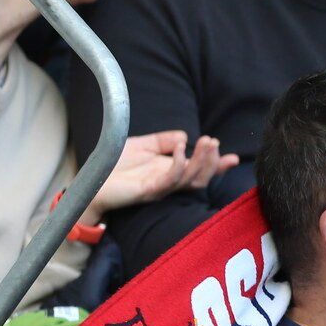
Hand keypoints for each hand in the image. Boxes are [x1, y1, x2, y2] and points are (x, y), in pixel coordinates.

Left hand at [87, 131, 238, 215]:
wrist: (92, 180)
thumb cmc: (114, 165)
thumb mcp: (142, 145)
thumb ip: (163, 140)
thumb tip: (185, 136)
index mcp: (169, 173)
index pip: (199, 171)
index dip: (217, 166)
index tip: (232, 157)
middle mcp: (169, 183)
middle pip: (200, 177)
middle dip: (211, 161)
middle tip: (214, 142)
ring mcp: (160, 188)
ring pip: (190, 178)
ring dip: (201, 161)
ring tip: (206, 142)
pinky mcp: (149, 190)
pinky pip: (170, 178)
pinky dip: (180, 164)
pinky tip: (182, 149)